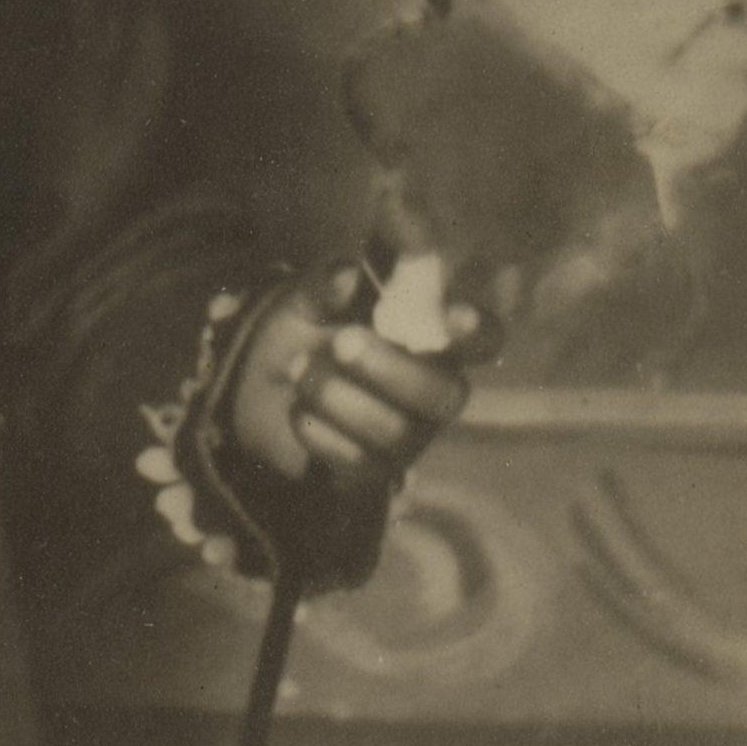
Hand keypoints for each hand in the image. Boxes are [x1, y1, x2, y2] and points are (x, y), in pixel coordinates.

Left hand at [224, 261, 483, 490]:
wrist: (263, 386)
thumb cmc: (308, 328)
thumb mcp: (309, 299)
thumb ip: (328, 284)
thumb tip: (347, 274)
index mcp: (434, 340)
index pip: (483, 341)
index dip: (477, 333)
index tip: (453, 316)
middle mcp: (434, 391)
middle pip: (445, 396)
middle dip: (392, 370)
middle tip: (342, 342)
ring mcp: (406, 435)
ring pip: (396, 432)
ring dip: (340, 398)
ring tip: (300, 369)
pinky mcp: (370, 470)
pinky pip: (358, 462)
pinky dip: (320, 431)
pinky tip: (298, 409)